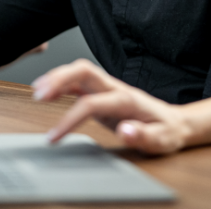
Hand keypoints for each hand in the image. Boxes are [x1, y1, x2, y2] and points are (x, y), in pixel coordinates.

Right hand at [32, 59, 189, 153]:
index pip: (91, 103)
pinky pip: (79, 80)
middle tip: (39, 95)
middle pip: (84, 70)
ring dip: (57, 77)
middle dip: (59, 79)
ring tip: (37, 91)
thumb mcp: (161, 140)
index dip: (69, 118)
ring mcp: (108, 87)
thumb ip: (144, 136)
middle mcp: (115, 88)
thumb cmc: (166, 131)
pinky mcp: (102, 92)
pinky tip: (47, 90)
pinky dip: (61, 82)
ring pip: (79, 71)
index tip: (54, 137)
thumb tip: (125, 131)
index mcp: (126, 100)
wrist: (174, 122)